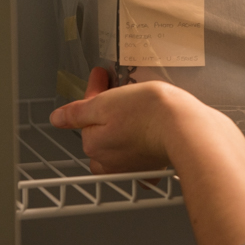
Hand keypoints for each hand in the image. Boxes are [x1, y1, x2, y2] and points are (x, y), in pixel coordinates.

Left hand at [49, 67, 201, 173]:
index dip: (95, 92)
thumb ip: (78, 112)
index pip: (85, 116)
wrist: (186, 127)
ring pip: (118, 147)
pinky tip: (149, 137)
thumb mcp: (106, 102)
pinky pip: (141, 159)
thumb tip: (57, 118)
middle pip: (100, 133)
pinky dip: (143, 149)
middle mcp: (109, 162)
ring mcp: (132, 167)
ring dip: (123, 131)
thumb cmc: (150, 112)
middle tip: (123, 93)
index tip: (103, 76)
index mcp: (94, 144)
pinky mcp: (153, 168)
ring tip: (139, 111)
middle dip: (107, 114)